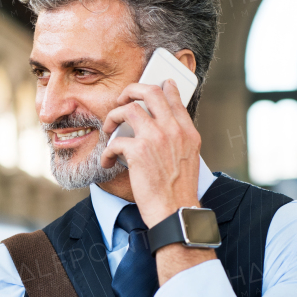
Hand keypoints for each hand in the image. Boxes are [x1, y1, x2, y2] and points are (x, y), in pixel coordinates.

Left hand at [100, 79, 201, 227]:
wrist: (175, 211)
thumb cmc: (178, 190)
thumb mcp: (189, 157)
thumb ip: (178, 137)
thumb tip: (162, 126)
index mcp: (187, 131)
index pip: (173, 96)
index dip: (160, 86)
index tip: (153, 84)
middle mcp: (173, 129)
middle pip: (149, 92)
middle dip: (130, 91)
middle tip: (121, 101)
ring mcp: (156, 138)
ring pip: (127, 109)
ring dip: (112, 118)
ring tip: (108, 131)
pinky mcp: (139, 151)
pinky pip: (115, 141)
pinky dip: (107, 152)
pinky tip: (108, 162)